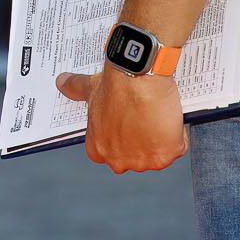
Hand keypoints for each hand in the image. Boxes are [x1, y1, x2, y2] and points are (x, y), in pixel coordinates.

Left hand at [56, 66, 186, 172]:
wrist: (137, 78)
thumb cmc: (115, 85)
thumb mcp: (90, 88)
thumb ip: (74, 89)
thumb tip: (61, 82)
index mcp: (98, 150)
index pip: (113, 152)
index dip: (124, 136)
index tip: (129, 122)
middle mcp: (118, 162)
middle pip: (137, 156)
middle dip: (143, 140)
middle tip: (144, 116)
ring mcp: (142, 162)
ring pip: (158, 153)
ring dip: (160, 137)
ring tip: (155, 114)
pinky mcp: (165, 156)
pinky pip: (177, 147)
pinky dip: (177, 133)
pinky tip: (167, 116)